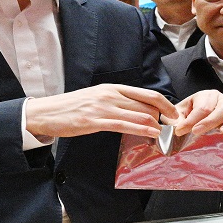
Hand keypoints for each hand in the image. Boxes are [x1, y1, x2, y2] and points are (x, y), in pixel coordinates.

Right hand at [25, 84, 178, 138]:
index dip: (165, 104)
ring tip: (166, 134)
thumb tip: (139, 111)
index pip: (147, 94)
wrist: (46, 112)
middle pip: (147, 104)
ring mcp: (103, 107)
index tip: (175, 115)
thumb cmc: (72, 108)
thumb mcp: (98, 98)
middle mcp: (110, 94)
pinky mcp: (94, 121)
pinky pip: (124, 125)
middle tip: (173, 128)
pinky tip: (152, 134)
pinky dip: (142, 129)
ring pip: (138, 114)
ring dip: (156, 125)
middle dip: (164, 117)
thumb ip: (117, 102)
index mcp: (113, 88)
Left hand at [171, 90, 222, 135]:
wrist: (196, 121)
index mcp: (208, 96)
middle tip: (197, 131)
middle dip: (211, 120)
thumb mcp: (179, 116)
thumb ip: (175, 120)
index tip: (180, 130)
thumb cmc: (188, 118)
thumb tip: (172, 126)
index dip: (191, 120)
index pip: (203, 107)